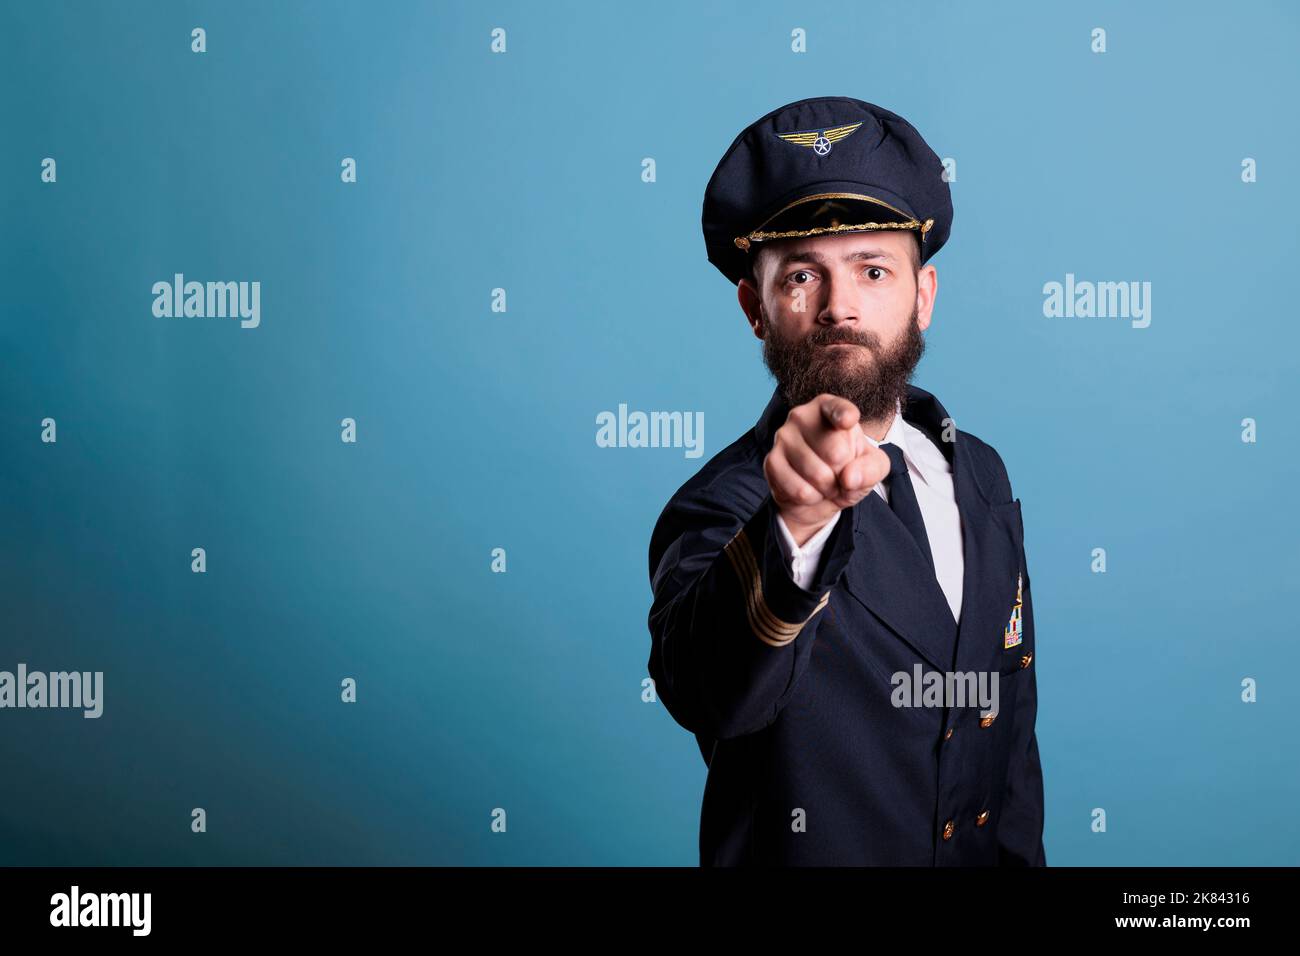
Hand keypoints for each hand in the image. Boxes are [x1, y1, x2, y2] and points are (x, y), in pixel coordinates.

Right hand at [763, 394, 891, 543]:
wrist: (819, 495)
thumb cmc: (847, 470)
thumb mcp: (872, 467)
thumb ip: (871, 468)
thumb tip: (849, 478)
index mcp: (828, 407)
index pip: (837, 409)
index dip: (844, 416)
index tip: (848, 422)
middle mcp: (801, 415)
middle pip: (835, 451)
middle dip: (843, 472)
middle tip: (839, 472)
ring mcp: (782, 437)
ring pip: (817, 474)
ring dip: (828, 489)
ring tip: (826, 483)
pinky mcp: (771, 461)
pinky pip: (800, 490)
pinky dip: (812, 498)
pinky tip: (810, 490)